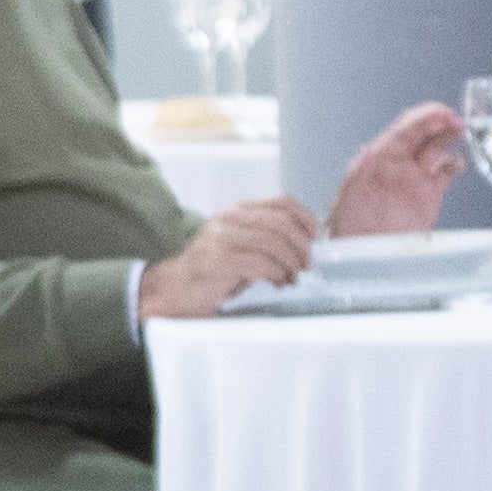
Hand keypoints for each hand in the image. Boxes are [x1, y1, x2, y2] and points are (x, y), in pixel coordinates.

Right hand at [139, 196, 319, 321]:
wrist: (175, 289)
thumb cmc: (212, 271)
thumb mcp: (241, 246)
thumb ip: (266, 238)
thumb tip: (306, 246)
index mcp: (236, 210)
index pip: (281, 202)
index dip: (305, 218)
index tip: (316, 237)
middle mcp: (228, 218)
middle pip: (281, 223)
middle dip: (301, 247)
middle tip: (307, 266)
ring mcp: (221, 237)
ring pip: (273, 243)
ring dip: (290, 264)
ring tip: (293, 278)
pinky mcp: (219, 260)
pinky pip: (261, 263)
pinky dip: (276, 274)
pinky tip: (278, 283)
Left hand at [326, 104, 463, 241]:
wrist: (363, 255)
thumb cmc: (348, 225)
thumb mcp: (347, 201)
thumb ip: (357, 176)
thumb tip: (367, 151)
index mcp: (379, 159)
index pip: (403, 132)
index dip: (422, 119)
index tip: (441, 113)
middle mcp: (398, 164)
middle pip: (422, 135)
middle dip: (439, 123)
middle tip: (457, 120)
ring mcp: (414, 178)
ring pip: (435, 149)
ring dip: (448, 138)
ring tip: (461, 132)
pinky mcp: (428, 195)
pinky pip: (444, 173)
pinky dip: (453, 165)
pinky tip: (458, 163)